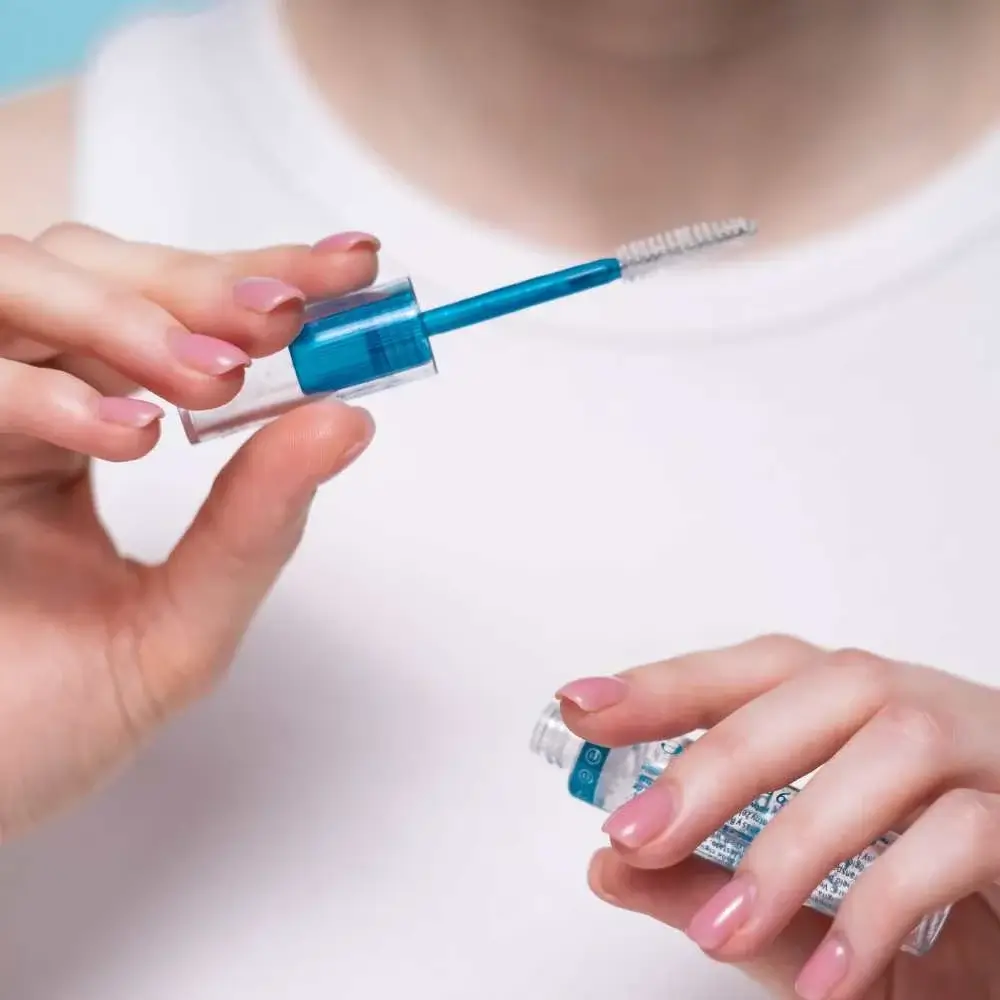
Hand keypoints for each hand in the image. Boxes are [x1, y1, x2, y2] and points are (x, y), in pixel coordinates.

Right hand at [0, 224, 378, 837]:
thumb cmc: (28, 733)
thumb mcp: (173, 632)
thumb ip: (253, 529)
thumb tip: (347, 422)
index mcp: (78, 434)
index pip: (173, 325)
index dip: (261, 280)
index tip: (351, 271)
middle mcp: (14, 406)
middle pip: (95, 270)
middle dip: (198, 283)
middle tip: (284, 314)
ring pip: (15, 284)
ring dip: (127, 316)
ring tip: (216, 379)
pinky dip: (43, 392)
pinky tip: (126, 436)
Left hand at [557, 636, 999, 999]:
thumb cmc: (933, 924)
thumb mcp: (803, 915)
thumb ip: (712, 885)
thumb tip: (610, 866)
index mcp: (861, 717)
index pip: (760, 672)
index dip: (671, 681)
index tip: (582, 706)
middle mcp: (925, 714)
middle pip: (819, 687)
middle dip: (717, 761)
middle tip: (635, 834)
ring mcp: (990, 755)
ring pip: (893, 746)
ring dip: (794, 840)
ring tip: (726, 927)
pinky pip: (965, 835)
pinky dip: (883, 906)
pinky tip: (828, 978)